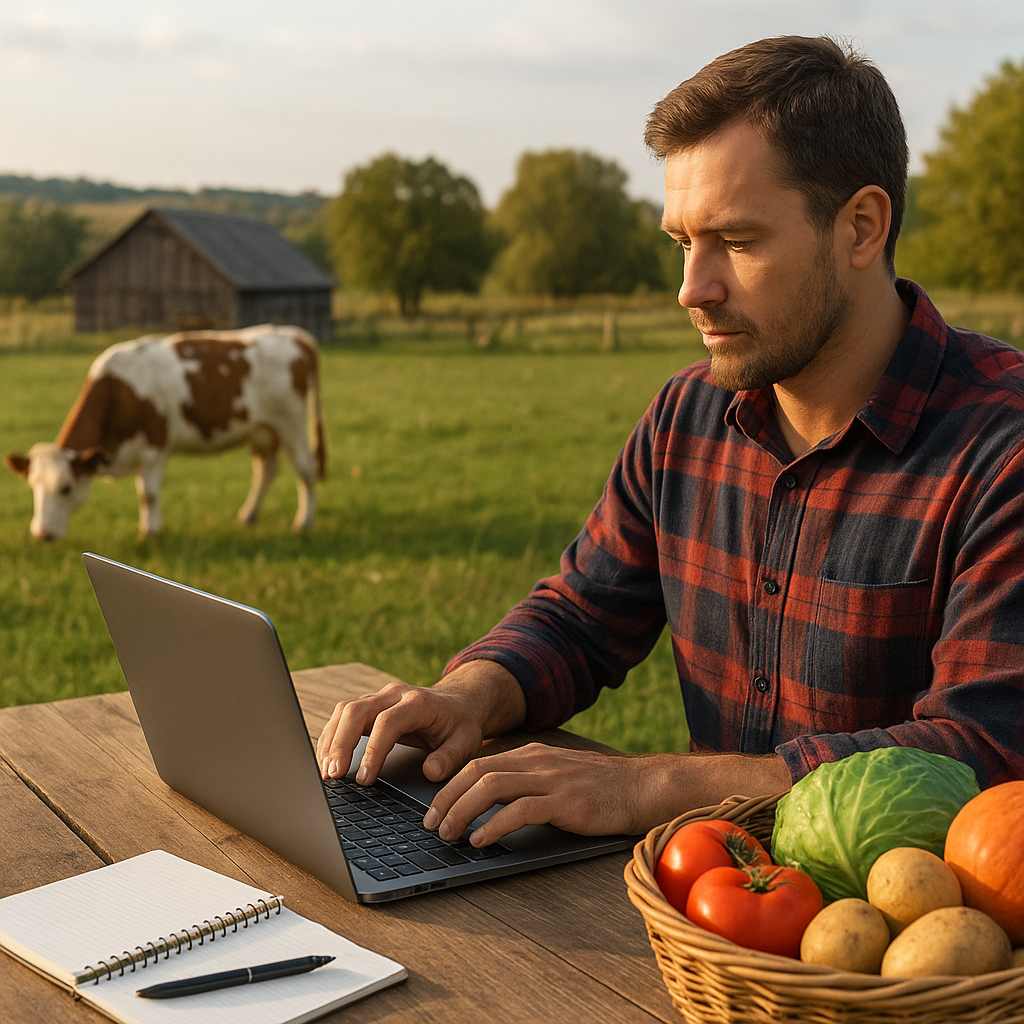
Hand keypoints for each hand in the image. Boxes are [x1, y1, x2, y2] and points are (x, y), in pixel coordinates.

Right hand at [315, 660, 526, 785]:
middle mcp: (394, 694)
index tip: (364, 779)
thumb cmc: (460, 724)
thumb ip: (450, 757)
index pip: (387, 723)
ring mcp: (379, 697)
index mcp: (418, 702)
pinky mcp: (370, 705)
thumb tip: (431, 772)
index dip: (372, 750)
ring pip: (345, 711)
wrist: (458, 703)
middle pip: (357, 711)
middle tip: (332, 776)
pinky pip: (343, 716)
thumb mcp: (466, 742)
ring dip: (331, 740)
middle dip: (341, 744)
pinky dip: (332, 737)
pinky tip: (327, 760)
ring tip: (325, 773)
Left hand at [423, 743, 653, 845]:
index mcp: (531, 755)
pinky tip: (481, 840)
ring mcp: (551, 779)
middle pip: (477, 772)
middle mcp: (536, 761)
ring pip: (491, 787)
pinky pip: (521, 810)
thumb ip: (528, 782)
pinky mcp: (565, 801)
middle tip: (430, 824)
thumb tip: (491, 803)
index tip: (434, 809)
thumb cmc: (601, 789)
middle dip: (447, 798)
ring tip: (449, 834)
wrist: (642, 788)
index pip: (478, 763)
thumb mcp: (557, 776)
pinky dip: (495, 825)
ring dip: (462, 811)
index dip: (450, 786)